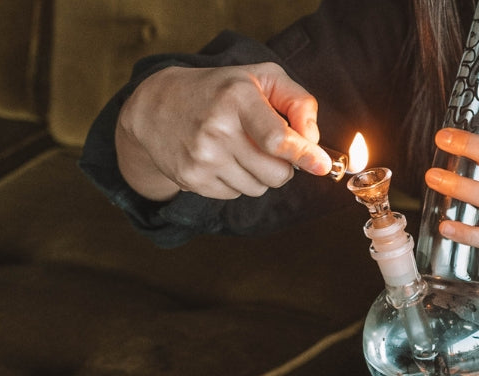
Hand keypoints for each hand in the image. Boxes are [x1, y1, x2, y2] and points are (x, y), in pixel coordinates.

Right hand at [115, 62, 331, 200]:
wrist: (156, 106)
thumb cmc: (220, 90)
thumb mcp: (262, 77)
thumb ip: (298, 102)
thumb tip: (313, 140)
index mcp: (236, 98)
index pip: (277, 139)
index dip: (304, 155)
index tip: (322, 166)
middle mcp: (217, 129)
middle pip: (276, 172)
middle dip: (284, 165)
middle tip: (269, 145)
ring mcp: (202, 157)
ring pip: (259, 188)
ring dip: (261, 174)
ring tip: (241, 148)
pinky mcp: (192, 178)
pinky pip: (236, 195)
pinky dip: (238, 181)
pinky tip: (223, 158)